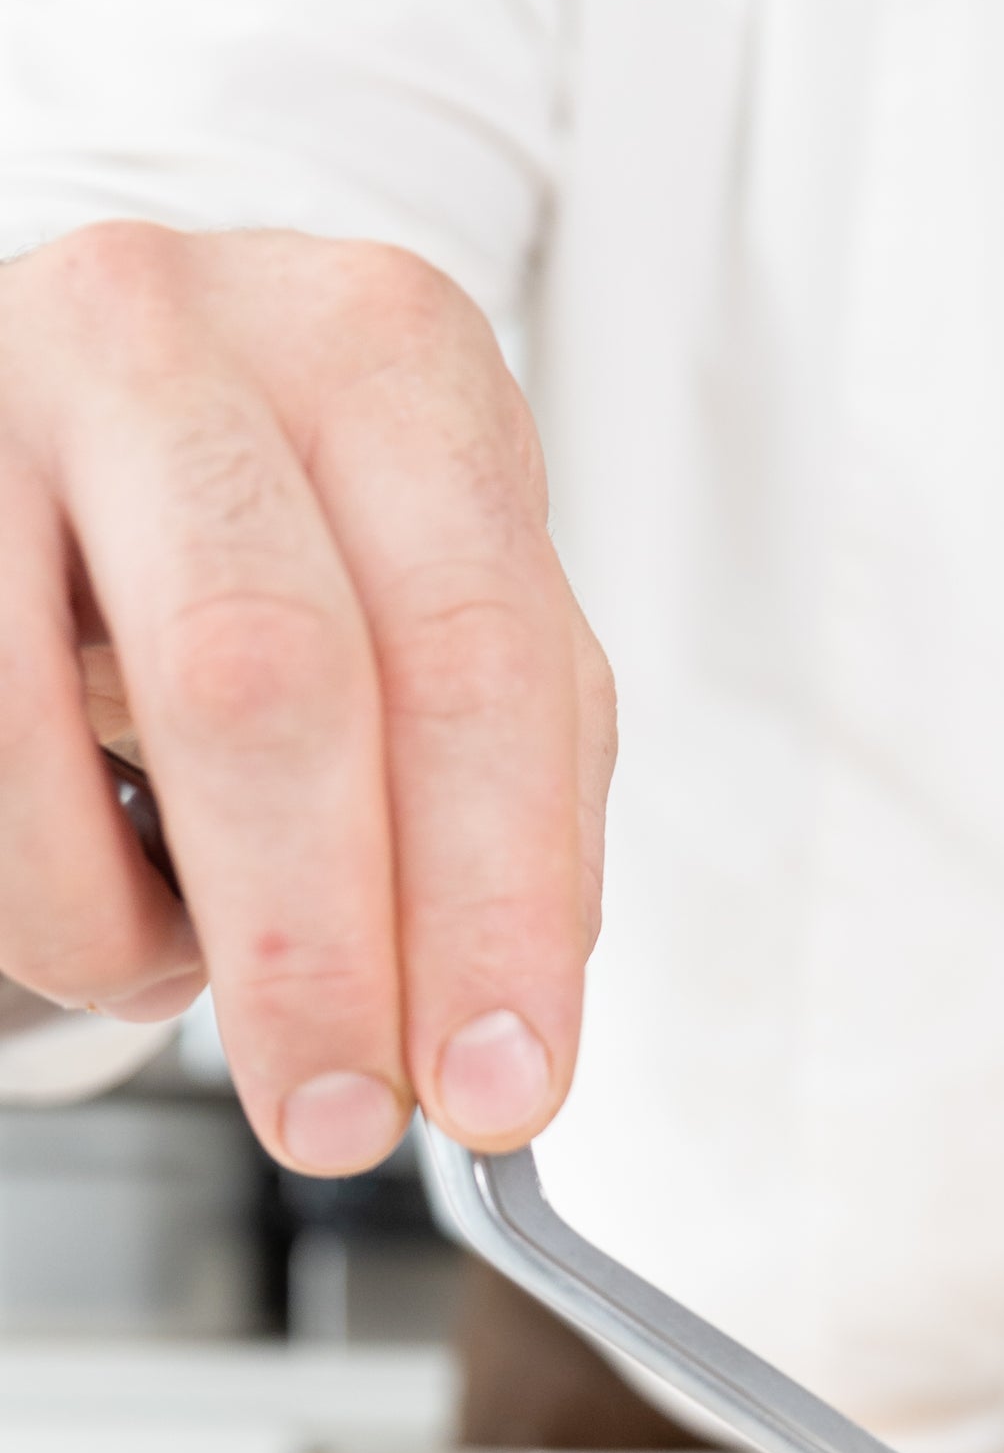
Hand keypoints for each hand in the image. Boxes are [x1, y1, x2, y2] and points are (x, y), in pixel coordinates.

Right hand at [0, 223, 614, 1171]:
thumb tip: (507, 1027)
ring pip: (45, 736)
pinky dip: (52, 891)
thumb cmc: (287, 535)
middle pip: (269, 678)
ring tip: (180, 965)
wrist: (74, 415)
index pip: (475, 656)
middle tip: (341, 1119)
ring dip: (136, 931)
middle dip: (320, 948)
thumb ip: (509, 789)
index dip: (494, 899)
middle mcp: (185, 334)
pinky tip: (100, 883)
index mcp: (388, 357)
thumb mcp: (433, 610)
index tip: (500, 1084)